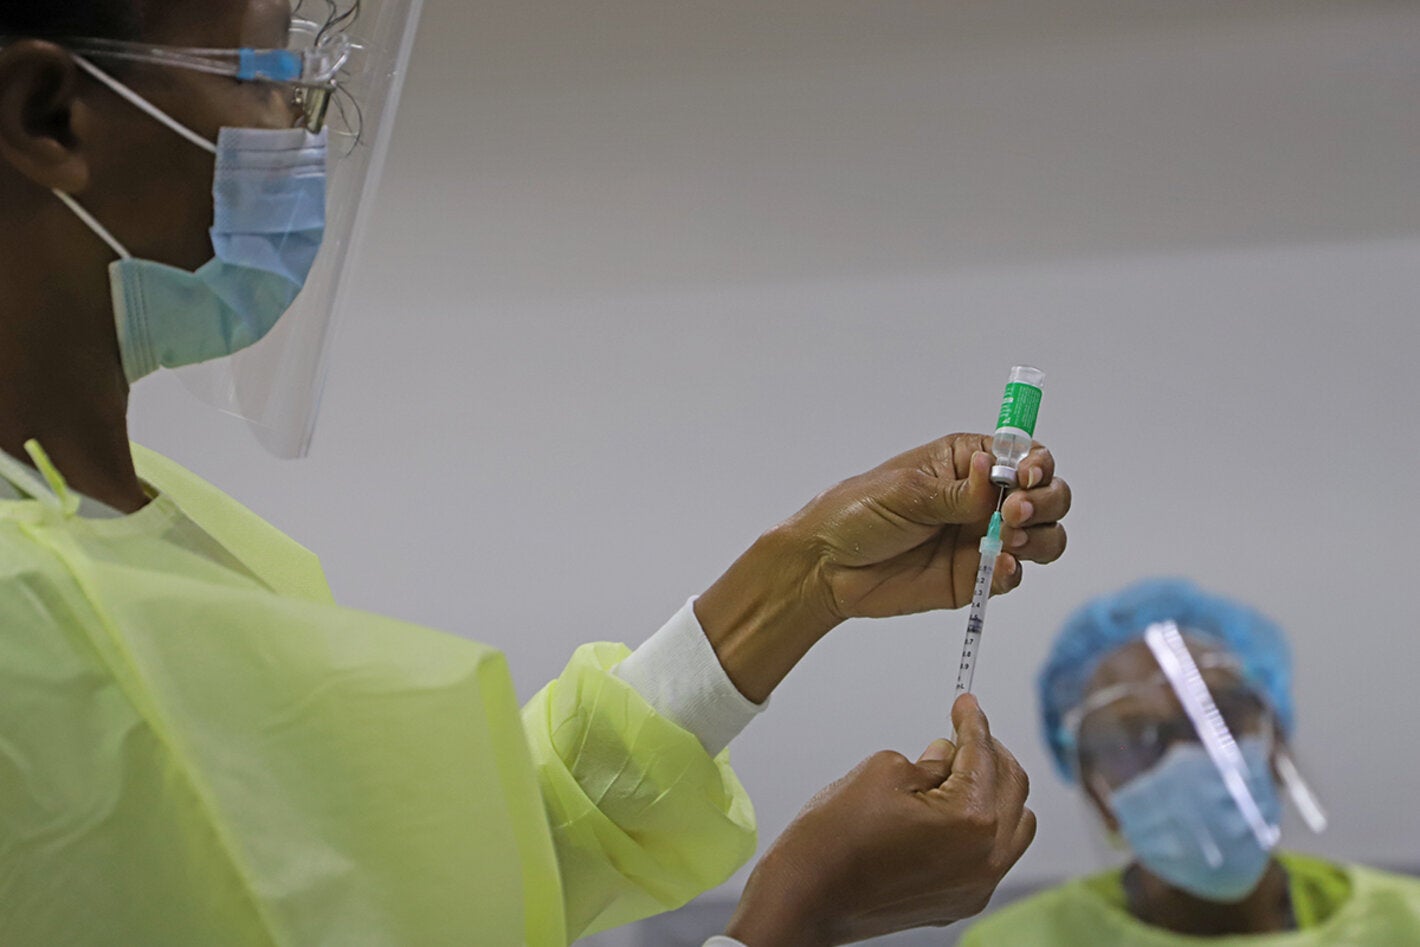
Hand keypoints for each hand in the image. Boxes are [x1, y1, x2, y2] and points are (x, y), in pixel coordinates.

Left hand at [697, 433, 1069, 700]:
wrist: (826, 567)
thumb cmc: (855, 514)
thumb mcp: (906, 492)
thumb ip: (959, 492)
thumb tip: (998, 476)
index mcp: (967, 463)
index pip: (1025, 456)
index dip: (1038, 464)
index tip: (1028, 476)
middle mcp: (984, 498)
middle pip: (1047, 495)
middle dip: (1045, 501)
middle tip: (1017, 512)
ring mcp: (982, 538)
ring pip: (1044, 536)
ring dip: (1041, 537)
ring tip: (1010, 538)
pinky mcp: (974, 577)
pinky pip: (1012, 575)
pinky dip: (1013, 571)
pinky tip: (997, 565)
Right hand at [724, 695, 1035, 945]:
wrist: (805, 897)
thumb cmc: (833, 841)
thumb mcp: (882, 773)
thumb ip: (927, 760)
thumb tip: (946, 757)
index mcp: (970, 820)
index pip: (983, 754)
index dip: (973, 721)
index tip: (966, 705)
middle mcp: (984, 859)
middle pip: (1012, 787)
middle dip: (990, 752)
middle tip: (964, 732)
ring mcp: (975, 886)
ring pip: (1014, 825)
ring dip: (995, 791)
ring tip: (960, 772)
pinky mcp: (959, 902)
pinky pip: (993, 856)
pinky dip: (984, 827)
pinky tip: (953, 810)